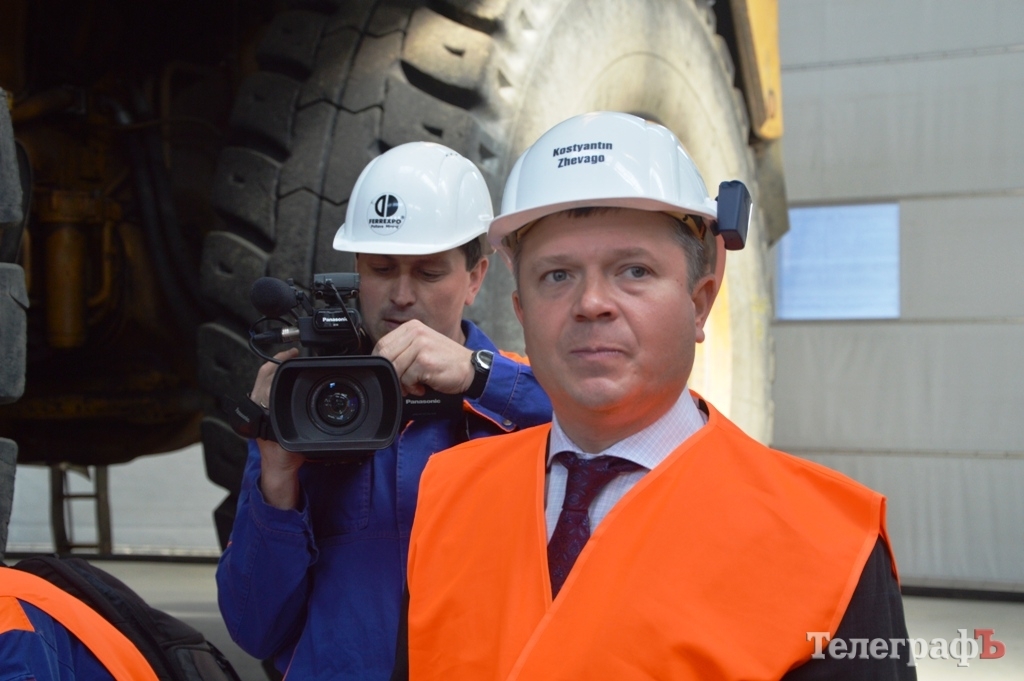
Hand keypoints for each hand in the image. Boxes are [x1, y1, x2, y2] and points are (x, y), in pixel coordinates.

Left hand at [250, 348, 302, 509]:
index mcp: (264, 407)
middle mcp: (256, 405)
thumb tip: (310, 405)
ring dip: (275, 370)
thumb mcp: (297, 434)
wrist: (279, 468)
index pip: (268, 376)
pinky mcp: (260, 411)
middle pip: (264, 374)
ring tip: (289, 362)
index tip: (293, 353)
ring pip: (262, 381)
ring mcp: (256, 408)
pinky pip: (264, 388)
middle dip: (278, 361)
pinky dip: (274, 380)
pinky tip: (284, 380)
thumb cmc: (287, 455)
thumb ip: (301, 420)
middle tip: (293, 353)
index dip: (280, 361)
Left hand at [373, 319, 473, 395]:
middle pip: (385, 356)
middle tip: (403, 382)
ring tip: (417, 383)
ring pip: (395, 369)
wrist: (471, 368)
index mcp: (412, 327)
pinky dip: (413, 387)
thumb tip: (381, 362)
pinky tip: (425, 385)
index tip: (390, 373)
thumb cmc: (445, 361)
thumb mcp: (422, 347)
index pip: (382, 344)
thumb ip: (403, 350)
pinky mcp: (424, 361)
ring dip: (404, 383)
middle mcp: (415, 332)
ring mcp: (420, 346)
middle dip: (391, 374)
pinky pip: (406, 379)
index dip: (382, 363)